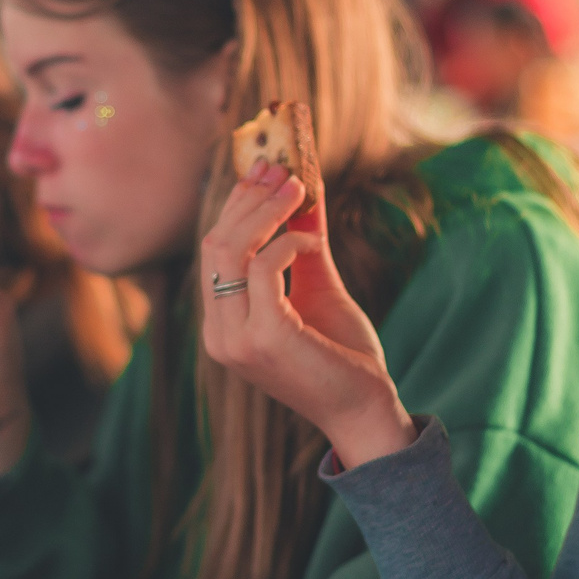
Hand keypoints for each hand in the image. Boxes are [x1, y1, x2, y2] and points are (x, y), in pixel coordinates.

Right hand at [199, 164, 415, 468]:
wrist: (365, 410)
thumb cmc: (343, 357)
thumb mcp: (318, 291)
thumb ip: (303, 249)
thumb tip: (304, 195)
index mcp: (223, 326)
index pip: (213, 253)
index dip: (235, 206)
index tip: (262, 170)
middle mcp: (219, 334)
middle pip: (215, 245)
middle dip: (248, 199)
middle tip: (281, 169)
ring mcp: (237, 339)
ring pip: (230, 251)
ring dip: (265, 211)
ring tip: (298, 187)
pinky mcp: (265, 338)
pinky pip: (264, 268)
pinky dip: (288, 243)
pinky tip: (311, 242)